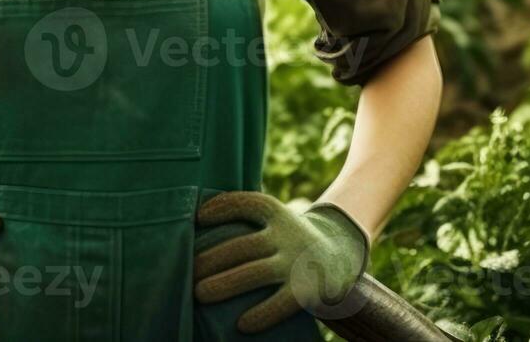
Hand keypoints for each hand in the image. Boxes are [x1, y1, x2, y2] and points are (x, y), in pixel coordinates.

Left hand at [192, 192, 369, 333]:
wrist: (343, 255)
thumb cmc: (290, 239)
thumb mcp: (276, 220)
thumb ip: (247, 221)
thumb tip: (197, 224)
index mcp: (278, 214)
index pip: (249, 203)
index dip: (222, 207)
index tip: (198, 216)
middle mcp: (288, 235)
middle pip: (243, 245)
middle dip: (211, 258)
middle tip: (186, 271)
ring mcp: (298, 262)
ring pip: (256, 273)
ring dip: (225, 283)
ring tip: (200, 293)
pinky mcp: (309, 290)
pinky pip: (282, 303)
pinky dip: (262, 314)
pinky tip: (242, 325)